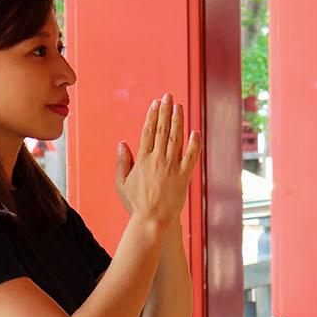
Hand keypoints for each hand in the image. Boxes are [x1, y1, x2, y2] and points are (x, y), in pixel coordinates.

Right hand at [115, 92, 200, 227]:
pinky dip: (194, 143)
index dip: (153, 115)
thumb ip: (122, 162)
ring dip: (178, 120)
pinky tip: (195, 131)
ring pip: (176, 138)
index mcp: (142, 160)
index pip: (148, 131)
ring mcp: (172, 167)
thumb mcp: (122, 183)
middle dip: (166, 111)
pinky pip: (191, 156)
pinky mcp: (184, 176)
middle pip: (163, 130)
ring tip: (179, 106)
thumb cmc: (135, 204)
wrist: (152, 220)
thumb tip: (122, 143)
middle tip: (168, 96)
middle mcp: (158, 160)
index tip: (155, 103)